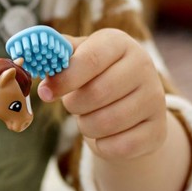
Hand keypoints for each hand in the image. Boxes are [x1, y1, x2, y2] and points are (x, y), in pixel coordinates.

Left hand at [37, 28, 166, 163]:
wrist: (131, 102)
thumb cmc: (95, 74)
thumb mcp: (79, 56)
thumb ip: (57, 56)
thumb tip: (33, 60)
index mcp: (119, 43)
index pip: (92, 59)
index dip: (65, 78)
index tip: (46, 92)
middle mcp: (143, 66)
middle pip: (97, 94)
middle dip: (74, 105)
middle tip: (72, 104)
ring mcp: (155, 99)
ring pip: (105, 123)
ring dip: (86, 126)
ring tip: (88, 117)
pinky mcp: (158, 130)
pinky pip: (118, 147)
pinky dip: (101, 145)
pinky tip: (105, 134)